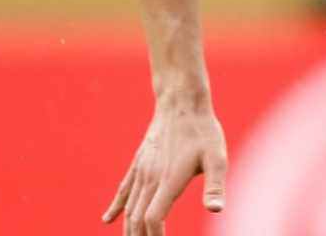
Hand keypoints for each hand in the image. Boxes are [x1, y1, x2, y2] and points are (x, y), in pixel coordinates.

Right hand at [102, 106, 227, 234]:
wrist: (181, 102)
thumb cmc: (203, 130)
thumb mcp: (217, 157)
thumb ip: (215, 185)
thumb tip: (217, 210)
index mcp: (168, 181)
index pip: (154, 219)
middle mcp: (150, 179)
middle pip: (138, 219)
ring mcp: (141, 171)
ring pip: (129, 208)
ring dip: (128, 229)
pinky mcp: (138, 163)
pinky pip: (123, 190)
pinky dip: (116, 208)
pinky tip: (108, 220)